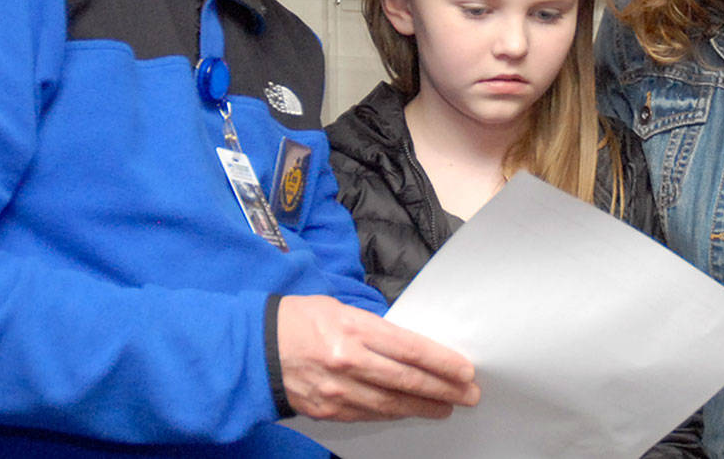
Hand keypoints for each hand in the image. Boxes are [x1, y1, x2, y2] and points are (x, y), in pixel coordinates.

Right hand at [276, 295, 479, 421]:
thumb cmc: (298, 320)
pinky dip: (394, 413)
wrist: (253, 349)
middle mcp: (348, 361)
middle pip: (408, 380)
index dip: (442, 362)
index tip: (465, 370)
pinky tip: (410, 410)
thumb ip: (373, 328)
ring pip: (393, 403)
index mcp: (353, 329)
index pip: (410, 349)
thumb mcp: (339, 308)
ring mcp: (339, 390)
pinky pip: (371, 415)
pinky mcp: (329, 410)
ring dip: (425, 406)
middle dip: (444, 389)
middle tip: (469, 394)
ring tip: (447, 406)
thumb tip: (408, 345)